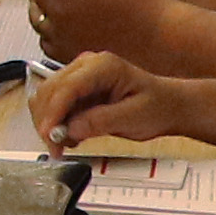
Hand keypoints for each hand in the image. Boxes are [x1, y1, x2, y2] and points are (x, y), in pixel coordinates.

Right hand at [30, 51, 215, 155]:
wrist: (168, 106)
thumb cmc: (157, 107)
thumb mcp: (132, 117)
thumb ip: (99, 122)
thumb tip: (69, 130)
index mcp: (102, 66)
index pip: (66, 87)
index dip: (53, 113)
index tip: (49, 136)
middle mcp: (86, 65)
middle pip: (49, 91)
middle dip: (47, 121)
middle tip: (55, 149)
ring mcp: (79, 76)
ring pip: (46, 98)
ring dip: (49, 123)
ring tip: (65, 144)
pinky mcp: (77, 89)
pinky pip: (55, 105)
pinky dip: (56, 123)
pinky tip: (70, 136)